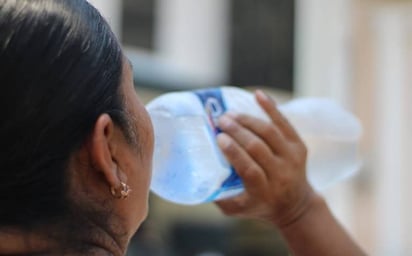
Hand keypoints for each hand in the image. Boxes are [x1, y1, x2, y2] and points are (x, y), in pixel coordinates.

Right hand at [215, 90, 317, 226]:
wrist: (294, 205)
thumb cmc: (258, 205)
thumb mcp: (235, 209)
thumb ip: (217, 195)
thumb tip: (197, 171)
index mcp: (263, 192)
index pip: (250, 169)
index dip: (234, 152)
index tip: (219, 137)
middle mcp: (280, 175)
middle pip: (259, 148)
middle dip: (238, 131)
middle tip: (222, 120)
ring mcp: (292, 159)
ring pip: (270, 133)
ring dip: (249, 120)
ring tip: (231, 114)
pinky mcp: (299, 146)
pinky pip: (285, 123)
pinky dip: (271, 108)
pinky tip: (257, 95)